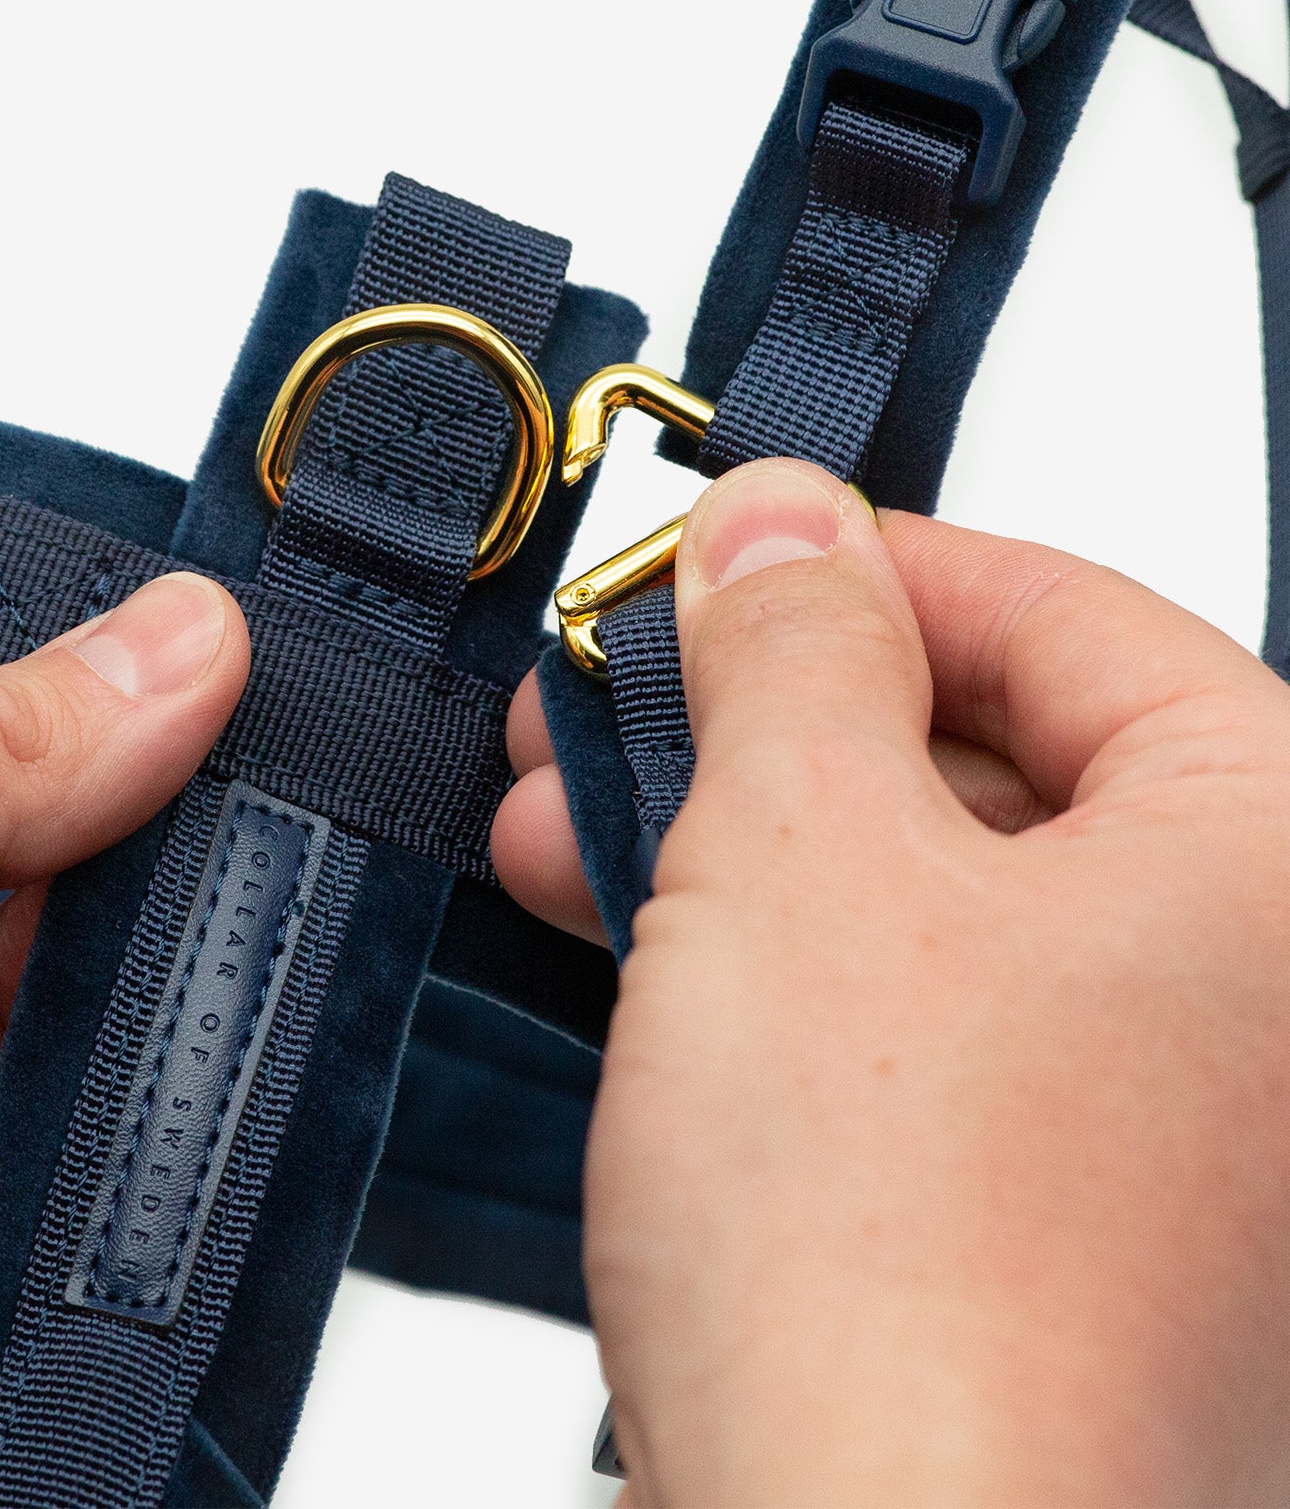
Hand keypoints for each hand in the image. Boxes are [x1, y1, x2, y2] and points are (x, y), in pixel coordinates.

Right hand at [493, 460, 1289, 1504]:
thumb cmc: (906, 1264)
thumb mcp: (796, 847)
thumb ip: (790, 643)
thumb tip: (780, 520)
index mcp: (1278, 859)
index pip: (1061, 610)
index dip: (854, 567)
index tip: (706, 560)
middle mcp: (1266, 1000)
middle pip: (989, 755)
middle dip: (758, 717)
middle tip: (610, 692)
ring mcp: (1176, 1130)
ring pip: (933, 897)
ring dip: (735, 839)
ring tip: (566, 819)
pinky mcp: (1066, 1227)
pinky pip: (921, 1029)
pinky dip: (777, 970)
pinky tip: (632, 947)